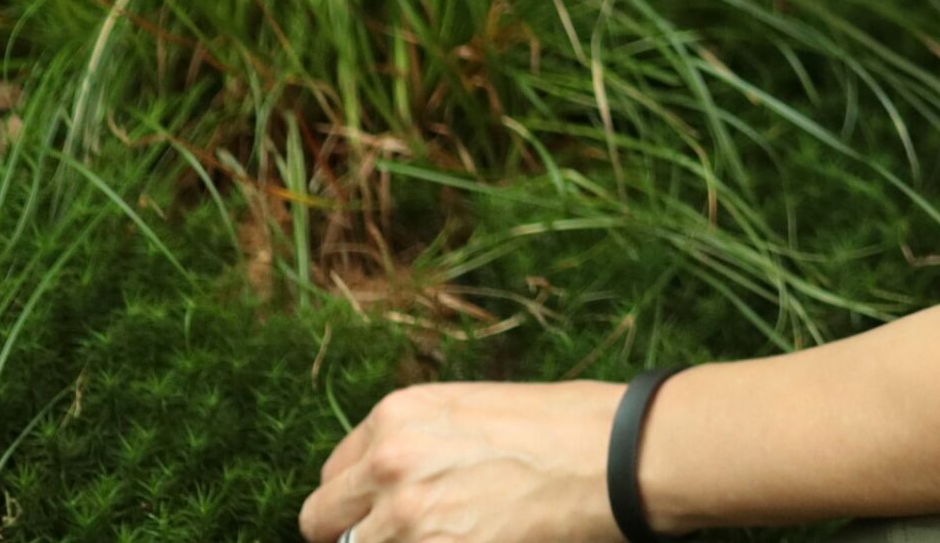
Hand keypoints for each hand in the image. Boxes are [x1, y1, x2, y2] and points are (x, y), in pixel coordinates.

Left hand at [297, 379, 624, 542]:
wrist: (616, 455)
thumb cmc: (565, 426)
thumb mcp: (476, 410)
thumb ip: (422, 442)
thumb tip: (397, 484)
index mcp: (397, 415)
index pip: (332, 477)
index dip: (356, 502)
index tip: (383, 514)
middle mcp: (389, 462)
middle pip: (323, 520)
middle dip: (357, 532)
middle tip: (405, 533)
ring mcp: (408, 517)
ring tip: (448, 532)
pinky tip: (471, 539)